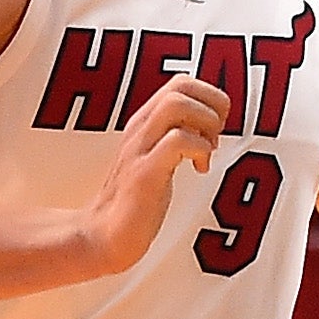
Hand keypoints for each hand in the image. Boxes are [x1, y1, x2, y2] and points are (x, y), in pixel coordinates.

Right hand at [78, 75, 230, 276]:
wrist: (103, 237)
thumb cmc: (137, 200)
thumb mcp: (159, 157)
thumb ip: (178, 134)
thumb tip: (213, 123)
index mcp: (145, 122)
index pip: (182, 81)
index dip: (210, 97)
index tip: (215, 128)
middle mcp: (140, 128)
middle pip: (181, 86)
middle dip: (212, 106)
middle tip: (215, 137)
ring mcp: (140, 149)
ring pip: (177, 105)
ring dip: (206, 125)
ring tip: (207, 152)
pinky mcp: (144, 174)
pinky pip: (178, 141)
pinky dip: (200, 150)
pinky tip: (199, 169)